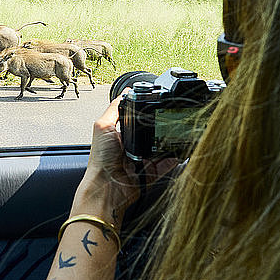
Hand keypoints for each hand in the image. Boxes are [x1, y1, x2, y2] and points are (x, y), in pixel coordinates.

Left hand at [71, 94, 178, 227]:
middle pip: (151, 133)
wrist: (107, 186)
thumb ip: (114, 109)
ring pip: (162, 148)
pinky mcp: (151, 173)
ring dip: (169, 142)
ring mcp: (142, 160)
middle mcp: (132, 148)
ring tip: (176, 133)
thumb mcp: (103, 126)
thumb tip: (124, 92)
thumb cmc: (100, 159)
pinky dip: (174, 158)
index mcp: (120, 135)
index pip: (137, 120)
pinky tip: (179, 151)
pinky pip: (167, 164)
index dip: (146, 113)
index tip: (157, 106)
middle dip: (160, 127)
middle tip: (168, 120)